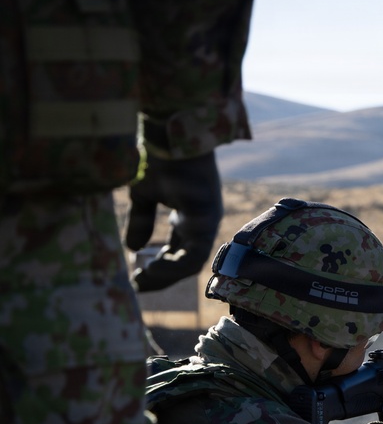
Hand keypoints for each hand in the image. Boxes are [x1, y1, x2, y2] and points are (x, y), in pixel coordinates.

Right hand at [126, 151, 222, 291]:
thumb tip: (134, 249)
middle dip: (161, 278)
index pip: (178, 254)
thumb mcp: (144, 195)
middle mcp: (202, 224)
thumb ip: (141, 222)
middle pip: (186, 263)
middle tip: (137, 285)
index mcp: (189, 219)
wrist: (169, 137)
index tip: (136, 277)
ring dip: (166, 275)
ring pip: (192, 263)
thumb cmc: (160, 160)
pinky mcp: (207, 219)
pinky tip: (153, 265)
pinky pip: (195, 253)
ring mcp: (208, 222)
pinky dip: (174, 264)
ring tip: (142, 278)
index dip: (159, 269)